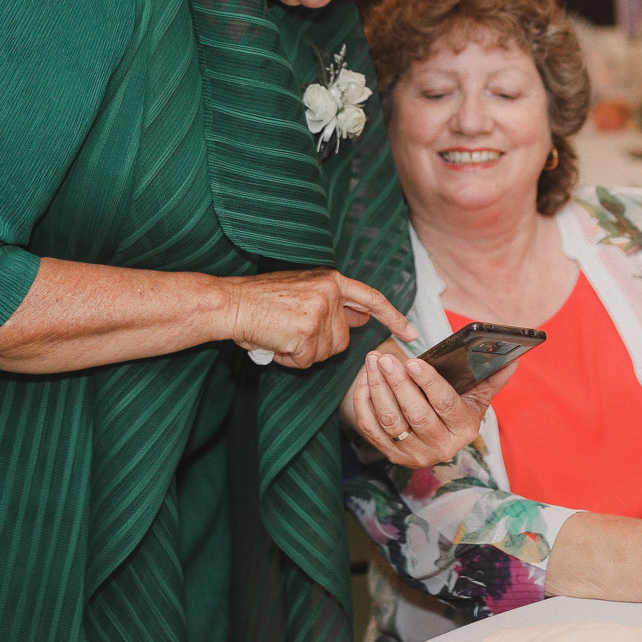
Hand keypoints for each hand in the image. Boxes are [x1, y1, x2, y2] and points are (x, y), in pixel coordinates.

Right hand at [226, 268, 417, 369]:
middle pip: (343, 339)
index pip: (372, 299)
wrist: (230, 303)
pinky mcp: (307, 332)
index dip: (393, 317)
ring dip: (302, 352)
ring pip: (325, 353)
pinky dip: (289, 359)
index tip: (411, 332)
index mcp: (331, 279)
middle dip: (319, 345)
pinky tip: (275, 342)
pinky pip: (306, 361)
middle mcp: (330, 292)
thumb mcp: (303, 290)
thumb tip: (362, 317)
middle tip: (290, 331)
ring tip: (280, 333)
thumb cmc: (260, 300)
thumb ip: (334, 303)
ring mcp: (320, 312)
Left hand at [341, 342, 515, 466]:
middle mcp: (440, 447)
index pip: (445, 405)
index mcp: (463, 430)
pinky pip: (372, 429)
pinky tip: (365, 381)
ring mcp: (414, 454)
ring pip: (391, 421)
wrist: (435, 440)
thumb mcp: (476, 398)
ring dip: (378, 389)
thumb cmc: (456, 410)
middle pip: (416, 414)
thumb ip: (490, 380)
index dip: (429, 384)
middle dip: (398, 384)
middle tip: (386, 358)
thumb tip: (512, 362)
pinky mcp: (392, 455)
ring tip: (373, 362)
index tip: (414, 362)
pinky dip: (365, 404)